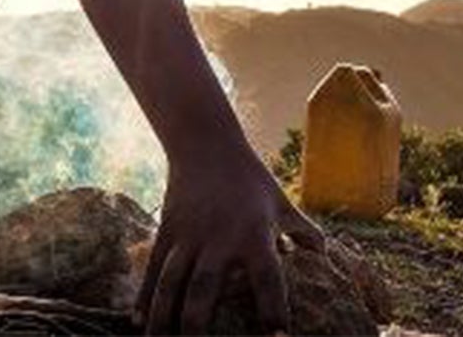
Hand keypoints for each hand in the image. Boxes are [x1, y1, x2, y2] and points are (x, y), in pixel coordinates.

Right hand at [135, 154, 326, 335]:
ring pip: (172, 281)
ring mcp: (189, 234)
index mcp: (255, 233)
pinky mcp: (168, 229)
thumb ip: (304, 233)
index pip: (268, 278)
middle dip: (198, 325)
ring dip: (164, 317)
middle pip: (205, 287)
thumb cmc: (250, 177)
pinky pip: (154, 267)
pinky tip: (136, 321)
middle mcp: (219, 236)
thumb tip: (326, 260)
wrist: (206, 142)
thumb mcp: (282, 202)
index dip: (273, 309)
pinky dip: (144, 295)